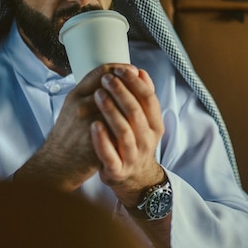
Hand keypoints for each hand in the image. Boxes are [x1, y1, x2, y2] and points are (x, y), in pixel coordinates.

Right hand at [15, 64, 137, 190]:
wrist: (57, 165)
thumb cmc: (68, 135)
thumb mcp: (73, 107)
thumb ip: (91, 91)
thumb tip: (114, 76)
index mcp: (76, 95)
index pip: (102, 72)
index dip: (120, 69)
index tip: (132, 70)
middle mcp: (81, 106)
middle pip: (115, 87)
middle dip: (132, 85)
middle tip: (142, 87)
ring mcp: (89, 124)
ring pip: (121, 107)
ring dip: (134, 103)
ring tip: (142, 105)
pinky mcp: (97, 142)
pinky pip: (120, 130)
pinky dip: (130, 124)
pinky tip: (137, 122)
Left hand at [90, 66, 165, 206]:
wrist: (130, 177)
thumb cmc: (133, 141)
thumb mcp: (144, 121)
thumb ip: (142, 97)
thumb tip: (140, 71)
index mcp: (155, 126)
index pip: (149, 99)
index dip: (135, 83)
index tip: (121, 69)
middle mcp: (147, 141)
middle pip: (136, 113)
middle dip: (121, 92)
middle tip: (107, 79)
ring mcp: (132, 156)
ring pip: (124, 132)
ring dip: (111, 111)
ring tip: (99, 94)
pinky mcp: (117, 170)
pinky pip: (109, 155)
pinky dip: (102, 140)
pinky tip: (93, 125)